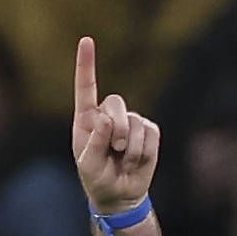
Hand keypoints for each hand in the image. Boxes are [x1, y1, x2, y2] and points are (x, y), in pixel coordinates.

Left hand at [70, 38, 160, 213]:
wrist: (120, 195)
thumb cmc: (98, 179)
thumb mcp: (88, 165)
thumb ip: (94, 142)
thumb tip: (105, 119)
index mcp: (87, 119)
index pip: (86, 87)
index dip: (87, 64)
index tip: (87, 40)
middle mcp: (108, 115)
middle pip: (115, 103)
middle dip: (117, 128)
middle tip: (116, 149)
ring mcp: (130, 121)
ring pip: (134, 122)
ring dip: (130, 148)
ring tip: (123, 162)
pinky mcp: (148, 130)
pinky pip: (150, 133)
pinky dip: (143, 151)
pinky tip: (135, 161)